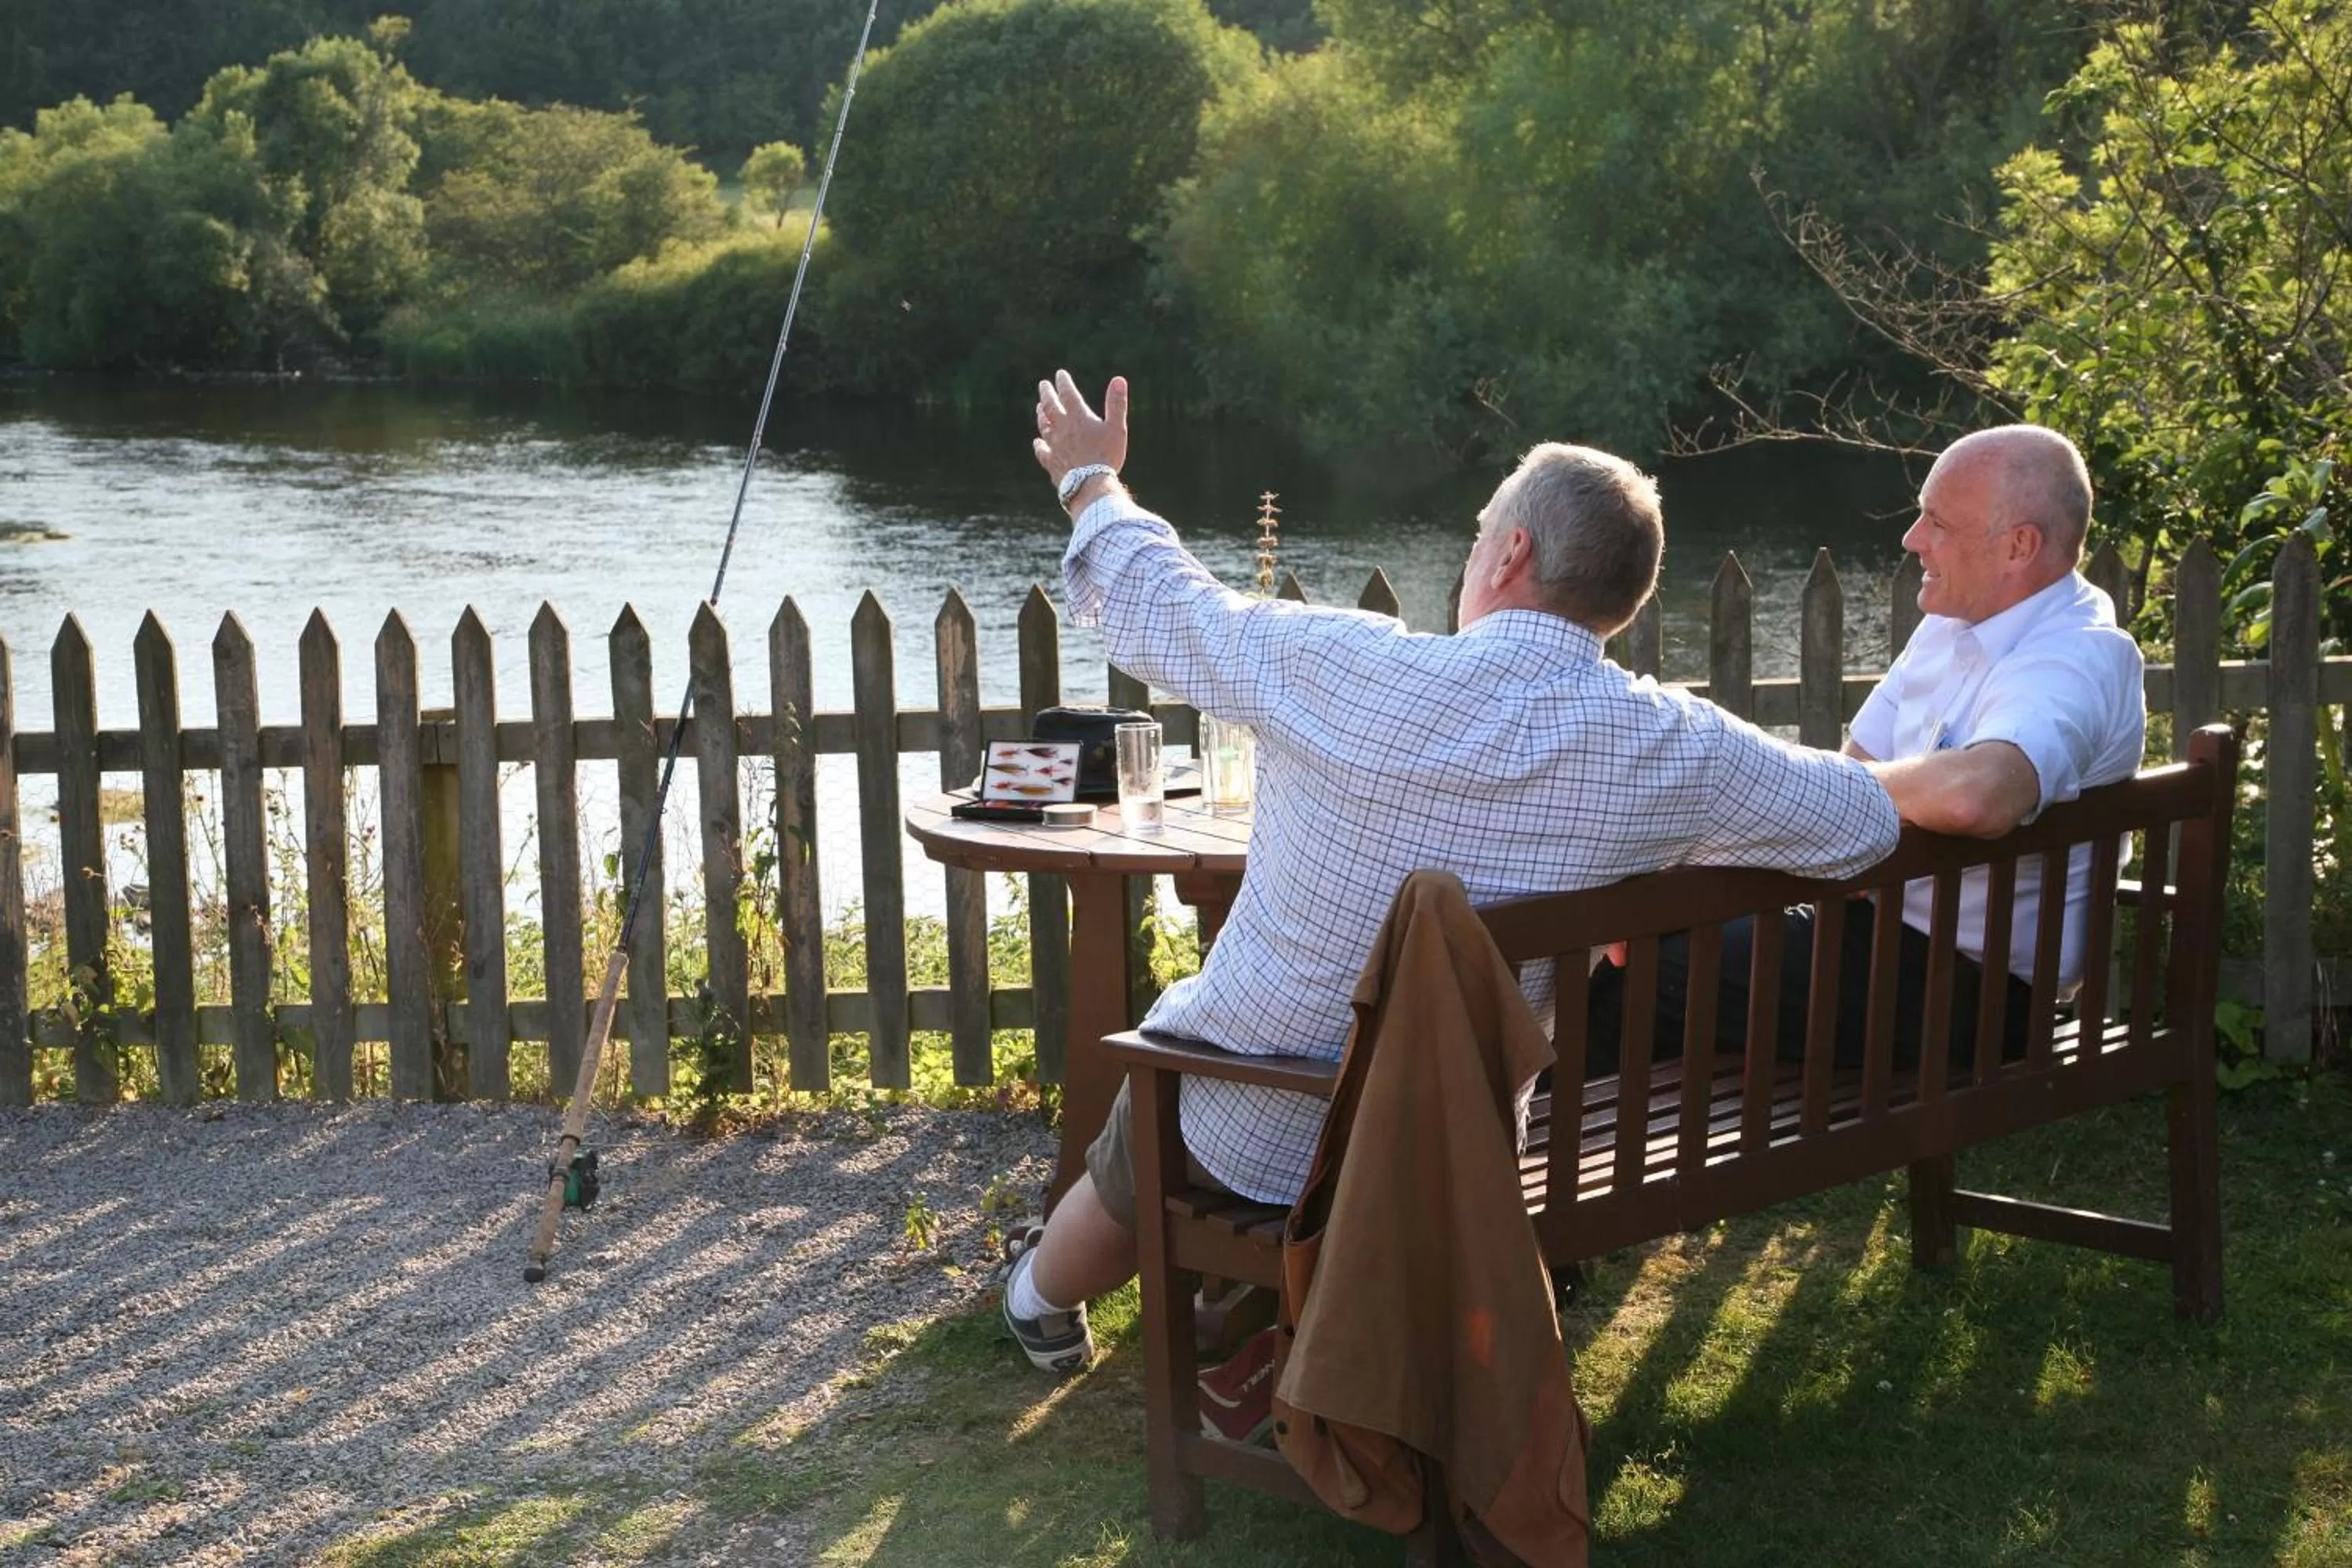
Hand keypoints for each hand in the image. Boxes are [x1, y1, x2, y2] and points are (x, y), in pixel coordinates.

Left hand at [1032, 371, 1127, 500]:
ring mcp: (1055, 446)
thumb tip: (1119, 379)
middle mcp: (1062, 429)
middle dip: (1047, 394)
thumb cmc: (1107, 456)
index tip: (1060, 374)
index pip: (1068, 394)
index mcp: (1078, 418)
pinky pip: (1042, 451)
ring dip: (1041, 415)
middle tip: (1043, 385)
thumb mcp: (1117, 428)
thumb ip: (1116, 404)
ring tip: (1039, 407)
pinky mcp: (1052, 463)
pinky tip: (1037, 443)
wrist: (1091, 484)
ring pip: (1044, 426)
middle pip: (1050, 407)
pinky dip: (1039, 445)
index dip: (1064, 383)